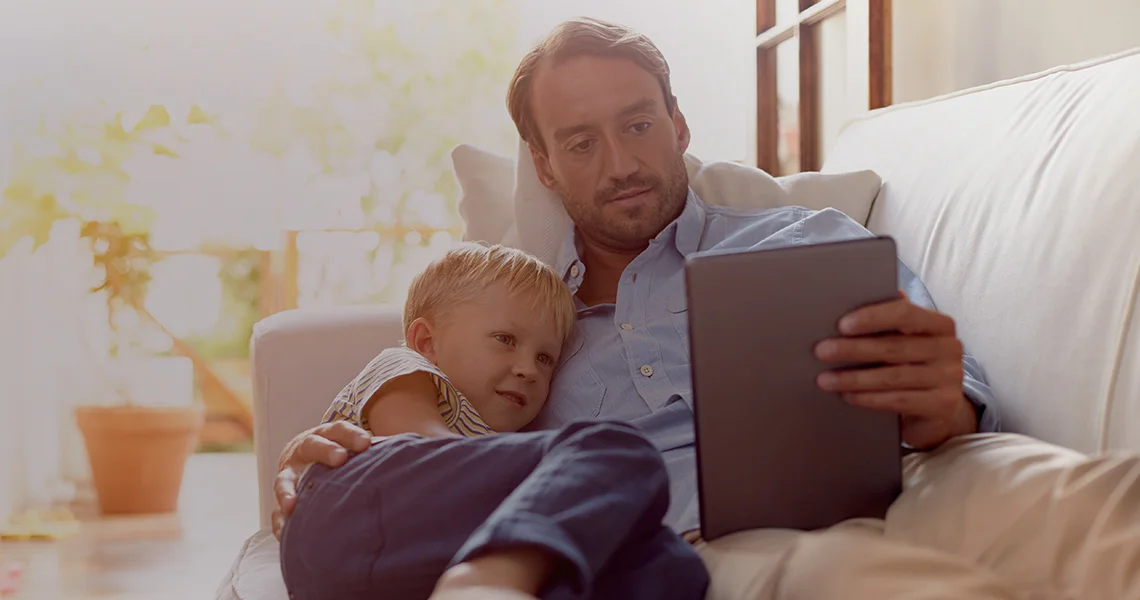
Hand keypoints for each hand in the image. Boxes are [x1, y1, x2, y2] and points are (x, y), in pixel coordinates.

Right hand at [272, 420, 370, 538]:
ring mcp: (289, 472)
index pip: (339, 429)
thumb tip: (422, 448)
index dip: (352, 435)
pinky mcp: (282, 495)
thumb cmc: (341, 452)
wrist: (304, 453)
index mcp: (326, 434)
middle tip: (340, 459)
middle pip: (312, 446)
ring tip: (293, 505)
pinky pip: (275, 510)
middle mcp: (304, 449)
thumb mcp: (355, 445)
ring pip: (285, 478)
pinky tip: (285, 533)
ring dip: (288, 490)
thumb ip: (379, 448)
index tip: (366, 444)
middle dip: (326, 451)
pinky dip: (279, 521)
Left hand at [814, 291, 977, 449]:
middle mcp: (950, 348)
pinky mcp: (943, 405)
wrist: (938, 408)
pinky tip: (847, 395)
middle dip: (852, 349)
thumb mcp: (905, 340)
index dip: (872, 318)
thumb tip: (853, 296)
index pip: (905, 313)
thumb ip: (889, 320)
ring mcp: (950, 378)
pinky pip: (899, 400)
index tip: (842, 325)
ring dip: (854, 378)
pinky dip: (869, 398)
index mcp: (940, 324)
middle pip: (893, 347)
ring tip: (825, 379)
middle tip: (821, 352)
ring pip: (893, 376)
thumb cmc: (913, 364)